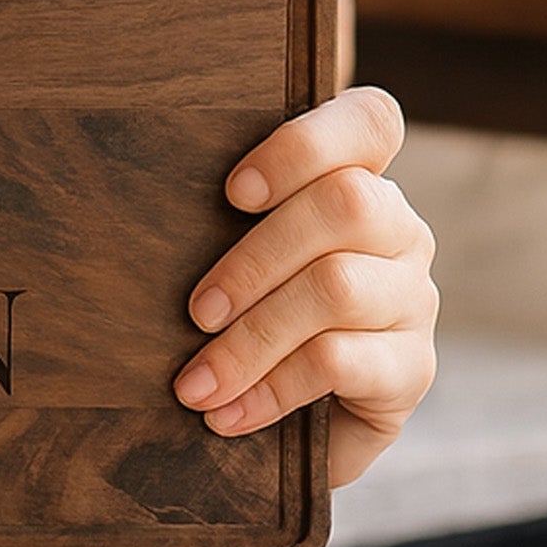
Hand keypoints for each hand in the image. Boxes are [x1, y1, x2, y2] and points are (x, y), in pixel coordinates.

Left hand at [174, 86, 437, 488]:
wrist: (291, 425)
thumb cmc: (244, 316)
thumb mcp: (231, 257)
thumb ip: (220, 221)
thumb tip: (134, 207)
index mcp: (357, 181)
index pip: (370, 121)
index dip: (305, 144)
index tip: (234, 193)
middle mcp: (399, 230)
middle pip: (345, 203)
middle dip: (253, 259)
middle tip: (195, 312)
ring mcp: (413, 297)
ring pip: (336, 288)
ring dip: (250, 339)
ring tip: (194, 382)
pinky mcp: (412, 367)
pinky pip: (339, 361)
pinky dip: (270, 389)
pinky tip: (227, 414)